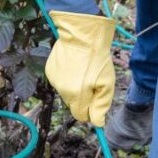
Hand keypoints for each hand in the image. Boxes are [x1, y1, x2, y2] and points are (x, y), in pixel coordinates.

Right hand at [45, 11, 115, 126]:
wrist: (82, 34)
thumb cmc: (97, 58)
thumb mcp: (107, 83)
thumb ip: (101, 105)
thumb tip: (98, 123)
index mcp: (76, 95)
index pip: (81, 115)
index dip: (90, 111)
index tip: (96, 101)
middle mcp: (62, 90)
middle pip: (74, 104)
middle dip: (83, 97)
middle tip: (93, 81)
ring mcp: (54, 79)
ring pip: (67, 92)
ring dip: (75, 86)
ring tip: (84, 69)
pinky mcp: (50, 70)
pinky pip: (60, 80)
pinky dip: (67, 76)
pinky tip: (75, 64)